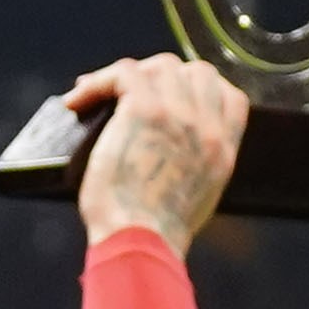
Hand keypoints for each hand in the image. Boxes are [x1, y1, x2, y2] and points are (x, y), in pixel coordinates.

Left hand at [68, 55, 249, 256]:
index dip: (200, 89)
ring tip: (96, 95)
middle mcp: (208, 128)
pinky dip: (97, 82)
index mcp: (224, 151)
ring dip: (127, 76)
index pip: (231, 97)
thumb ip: (192, 167)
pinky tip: (77, 100)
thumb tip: (164, 149)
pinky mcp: (145, 109)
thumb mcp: (194, 199)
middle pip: (196, 72)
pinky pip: (123, 73)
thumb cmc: (154, 234)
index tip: (171, 98)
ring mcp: (180, 115)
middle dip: (162, 76)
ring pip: (159, 67)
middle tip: (128, 95)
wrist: (140, 241)